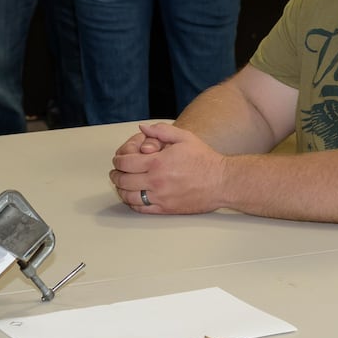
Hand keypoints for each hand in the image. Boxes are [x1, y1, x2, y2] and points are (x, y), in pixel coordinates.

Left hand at [109, 122, 224, 214]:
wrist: (221, 181)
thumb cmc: (204, 159)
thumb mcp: (184, 137)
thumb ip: (161, 131)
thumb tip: (142, 129)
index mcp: (157, 162)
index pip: (125, 163)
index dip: (117, 161)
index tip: (118, 160)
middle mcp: (156, 181)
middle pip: (123, 181)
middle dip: (116, 175)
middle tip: (116, 173)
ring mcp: (160, 197)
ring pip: (129, 197)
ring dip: (121, 190)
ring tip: (122, 185)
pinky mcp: (166, 209)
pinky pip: (142, 209)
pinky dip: (133, 203)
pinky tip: (134, 197)